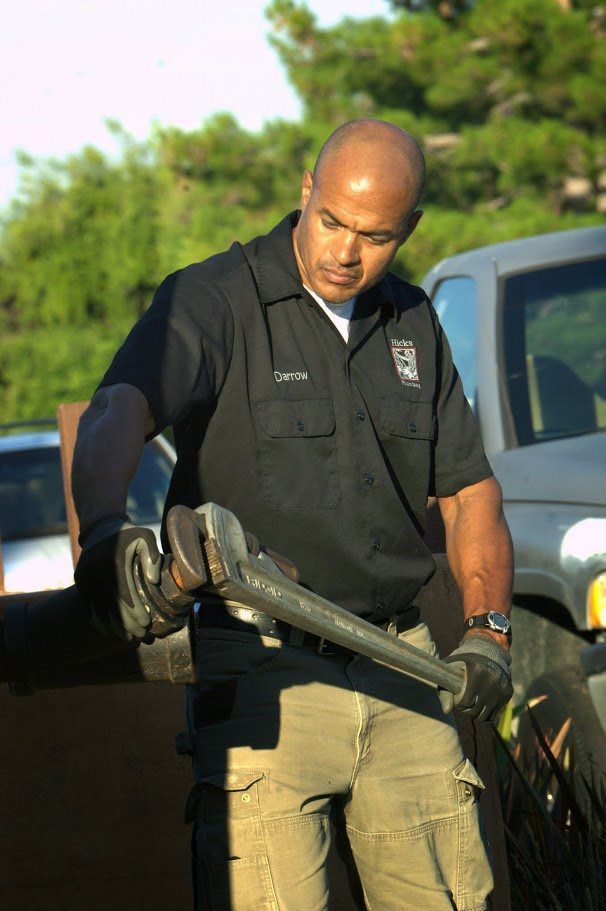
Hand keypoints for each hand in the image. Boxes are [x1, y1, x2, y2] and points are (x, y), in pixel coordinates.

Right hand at [75, 516, 160, 639]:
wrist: (99, 528)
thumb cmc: (128, 534)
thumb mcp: (144, 537)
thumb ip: (152, 556)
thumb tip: (153, 581)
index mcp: (114, 561)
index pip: (125, 594)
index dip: (135, 612)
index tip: (146, 624)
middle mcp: (97, 571)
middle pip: (113, 606)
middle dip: (127, 625)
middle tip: (141, 636)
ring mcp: (86, 578)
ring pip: (100, 610)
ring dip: (114, 627)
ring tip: (128, 639)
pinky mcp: (80, 582)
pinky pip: (89, 606)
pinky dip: (99, 620)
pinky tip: (109, 632)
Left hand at [440, 633, 512, 722]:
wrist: (489, 652)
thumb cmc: (464, 663)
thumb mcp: (451, 670)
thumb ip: (445, 691)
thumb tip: (446, 711)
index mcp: (476, 672)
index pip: (465, 702)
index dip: (458, 704)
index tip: (456, 699)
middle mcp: (492, 680)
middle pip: (475, 711)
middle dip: (466, 710)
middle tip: (464, 702)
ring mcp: (501, 688)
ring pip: (484, 716)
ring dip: (476, 713)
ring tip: (472, 703)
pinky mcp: (508, 693)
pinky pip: (494, 715)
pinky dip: (486, 712)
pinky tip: (482, 702)